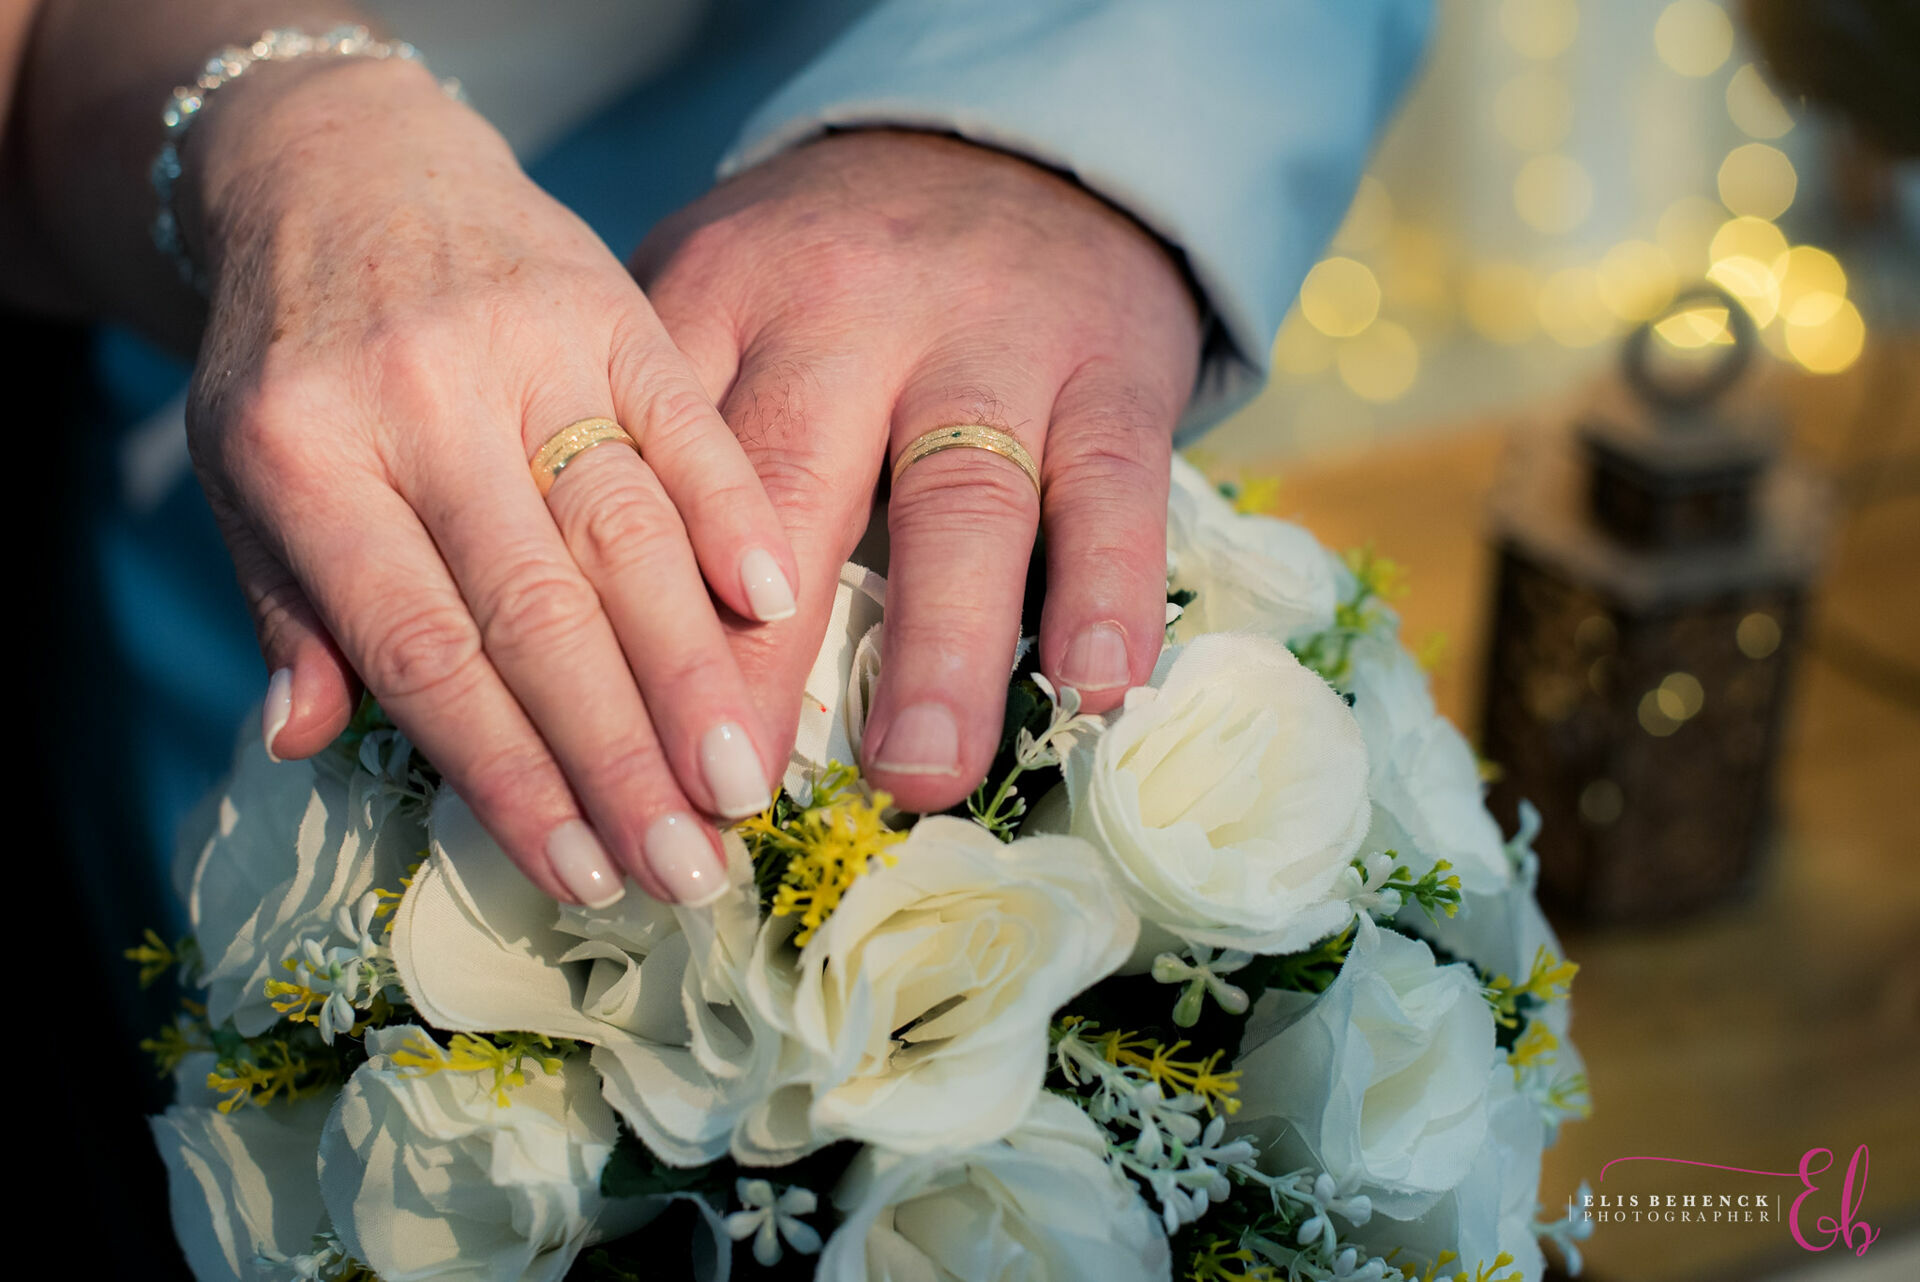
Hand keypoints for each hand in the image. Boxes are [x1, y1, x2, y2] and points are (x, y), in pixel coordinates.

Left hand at [184, 58, 798, 905]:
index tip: (579, 871)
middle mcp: (417, 398)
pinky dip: (735, 514)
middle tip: (685, 867)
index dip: (508, 771)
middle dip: (617, 753)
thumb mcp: (245, 475)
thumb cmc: (296, 355)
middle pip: (538, 608)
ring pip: (624, 529)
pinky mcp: (611, 303)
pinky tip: (779, 608)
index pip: (423, 648)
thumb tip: (302, 741)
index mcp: (303, 455)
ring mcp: (525, 345)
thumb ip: (288, 607)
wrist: (348, 165)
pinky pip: (686, 420)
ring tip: (740, 782)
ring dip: (690, 667)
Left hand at [634, 130, 1203, 811]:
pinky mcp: (1112, 373)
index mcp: (726, 301)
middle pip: (792, 491)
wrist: (1021, 145)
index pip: (661, 473)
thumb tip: (576, 613)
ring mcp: (992, 347)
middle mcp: (851, 318)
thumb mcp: (714, 291)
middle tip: (732, 797)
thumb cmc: (837, 264)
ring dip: (940, 645)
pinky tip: (1094, 684)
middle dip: (759, 660)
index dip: (629, 622)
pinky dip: (1108, 588)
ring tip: (917, 773)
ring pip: (958, 500)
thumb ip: (645, 425)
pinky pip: (1114, 487)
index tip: (609, 754)